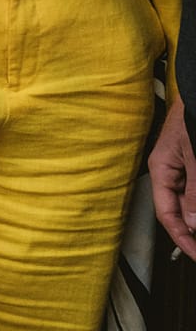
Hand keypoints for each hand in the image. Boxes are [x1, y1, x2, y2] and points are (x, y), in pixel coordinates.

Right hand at [150, 98, 195, 256]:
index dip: (182, 239)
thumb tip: (192, 224)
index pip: (166, 214)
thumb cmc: (194, 114)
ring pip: (192, 199)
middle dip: (193, 231)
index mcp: (161, 169)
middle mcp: (172, 170)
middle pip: (180, 209)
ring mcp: (186, 166)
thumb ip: (195, 192)